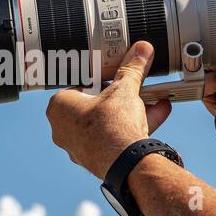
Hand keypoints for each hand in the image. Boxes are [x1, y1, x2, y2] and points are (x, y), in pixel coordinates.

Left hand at [46, 41, 171, 178]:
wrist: (127, 164)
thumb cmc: (113, 125)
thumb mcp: (124, 89)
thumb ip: (132, 69)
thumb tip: (140, 51)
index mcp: (59, 106)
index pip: (79, 83)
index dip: (100, 78)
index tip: (114, 74)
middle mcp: (63, 128)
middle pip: (94, 104)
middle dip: (117, 95)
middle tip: (132, 86)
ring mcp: (78, 146)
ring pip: (106, 121)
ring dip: (129, 110)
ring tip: (150, 99)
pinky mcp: (96, 158)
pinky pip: (114, 137)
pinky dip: (133, 126)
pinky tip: (156, 113)